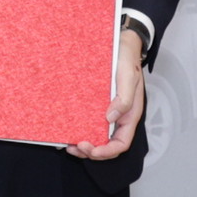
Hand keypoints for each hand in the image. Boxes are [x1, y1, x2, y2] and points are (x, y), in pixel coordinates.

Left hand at [69, 22, 148, 161]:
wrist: (123, 44)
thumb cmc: (128, 60)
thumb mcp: (129, 77)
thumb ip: (124, 99)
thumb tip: (110, 117)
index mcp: (129, 115)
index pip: (120, 143)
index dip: (106, 151)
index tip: (91, 148)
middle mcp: (119, 117)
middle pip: (107, 144)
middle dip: (92, 151)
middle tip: (74, 148)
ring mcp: (108, 111)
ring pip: (97, 136)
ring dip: (84, 144)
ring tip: (68, 144)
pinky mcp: (98, 104)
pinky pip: (90, 121)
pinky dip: (79, 128)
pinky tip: (67, 128)